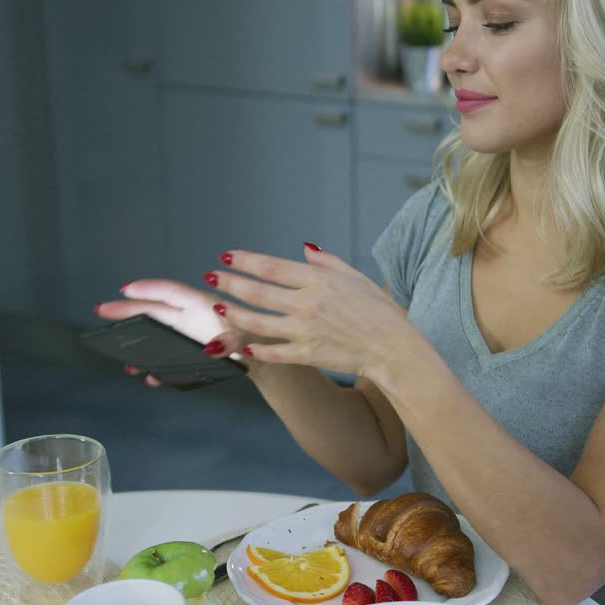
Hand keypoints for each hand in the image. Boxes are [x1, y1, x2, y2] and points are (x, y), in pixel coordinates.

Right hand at [95, 278, 256, 388]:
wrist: (266, 361)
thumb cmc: (258, 342)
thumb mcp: (247, 338)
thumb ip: (231, 341)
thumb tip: (212, 347)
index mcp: (204, 307)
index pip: (171, 293)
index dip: (148, 289)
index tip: (125, 288)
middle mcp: (194, 318)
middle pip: (156, 311)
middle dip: (129, 310)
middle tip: (102, 310)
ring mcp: (191, 335)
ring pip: (159, 334)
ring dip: (139, 342)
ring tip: (122, 354)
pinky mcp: (193, 352)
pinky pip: (169, 356)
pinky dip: (157, 366)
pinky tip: (148, 376)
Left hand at [207, 244, 415, 377]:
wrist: (393, 347)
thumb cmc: (379, 311)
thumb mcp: (356, 277)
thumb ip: (327, 263)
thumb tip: (305, 249)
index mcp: (319, 281)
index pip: (272, 267)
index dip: (246, 261)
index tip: (227, 256)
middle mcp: (307, 303)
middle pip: (258, 292)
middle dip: (230, 283)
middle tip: (212, 277)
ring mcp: (305, 330)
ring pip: (259, 322)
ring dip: (235, 313)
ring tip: (219, 307)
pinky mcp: (307, 354)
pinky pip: (274, 351)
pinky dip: (256, 348)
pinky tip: (242, 344)